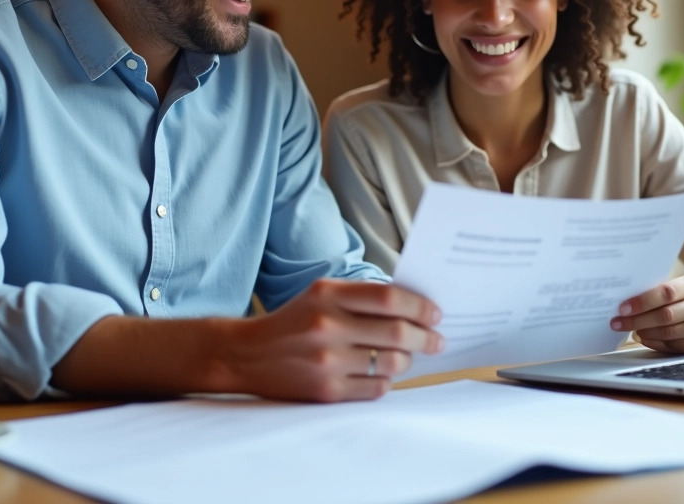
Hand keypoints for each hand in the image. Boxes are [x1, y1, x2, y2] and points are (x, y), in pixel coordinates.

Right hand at [223, 279, 442, 401]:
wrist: (246, 354)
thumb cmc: (294, 321)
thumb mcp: (322, 294)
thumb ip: (363, 297)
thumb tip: (414, 308)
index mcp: (328, 294)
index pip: (390, 298)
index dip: (420, 306)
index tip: (435, 314)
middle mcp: (327, 325)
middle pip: (397, 332)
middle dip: (426, 338)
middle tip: (437, 341)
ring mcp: (326, 360)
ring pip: (391, 363)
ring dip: (407, 360)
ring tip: (407, 356)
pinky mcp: (325, 390)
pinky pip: (375, 389)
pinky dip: (386, 381)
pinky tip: (382, 374)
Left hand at [609, 275, 683, 353]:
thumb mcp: (678, 288)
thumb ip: (658, 293)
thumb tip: (626, 304)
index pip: (666, 292)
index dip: (643, 301)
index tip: (623, 308)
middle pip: (666, 315)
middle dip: (637, 320)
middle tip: (618, 322)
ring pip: (669, 333)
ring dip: (645, 332)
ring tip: (631, 329)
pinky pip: (675, 346)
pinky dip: (656, 343)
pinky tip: (646, 337)